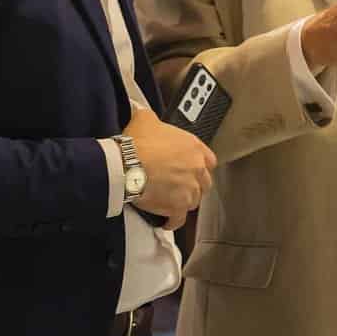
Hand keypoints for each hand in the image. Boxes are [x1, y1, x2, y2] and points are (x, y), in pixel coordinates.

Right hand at [123, 108, 216, 230]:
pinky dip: (173, 220)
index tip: (192, 169)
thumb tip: (144, 115)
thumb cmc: (137, 143)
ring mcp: (189, 190)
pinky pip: (179, 219)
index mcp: (193, 147)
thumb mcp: (145, 119)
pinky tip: (166, 220)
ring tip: (171, 201)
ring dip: (184, 201)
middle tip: (179, 185)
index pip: (209, 160)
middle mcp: (196, 169)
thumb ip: (152, 118)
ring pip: (194, 201)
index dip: (200, 165)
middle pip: (204, 182)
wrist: (126, 164)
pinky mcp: (177, 207)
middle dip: (194, 184)